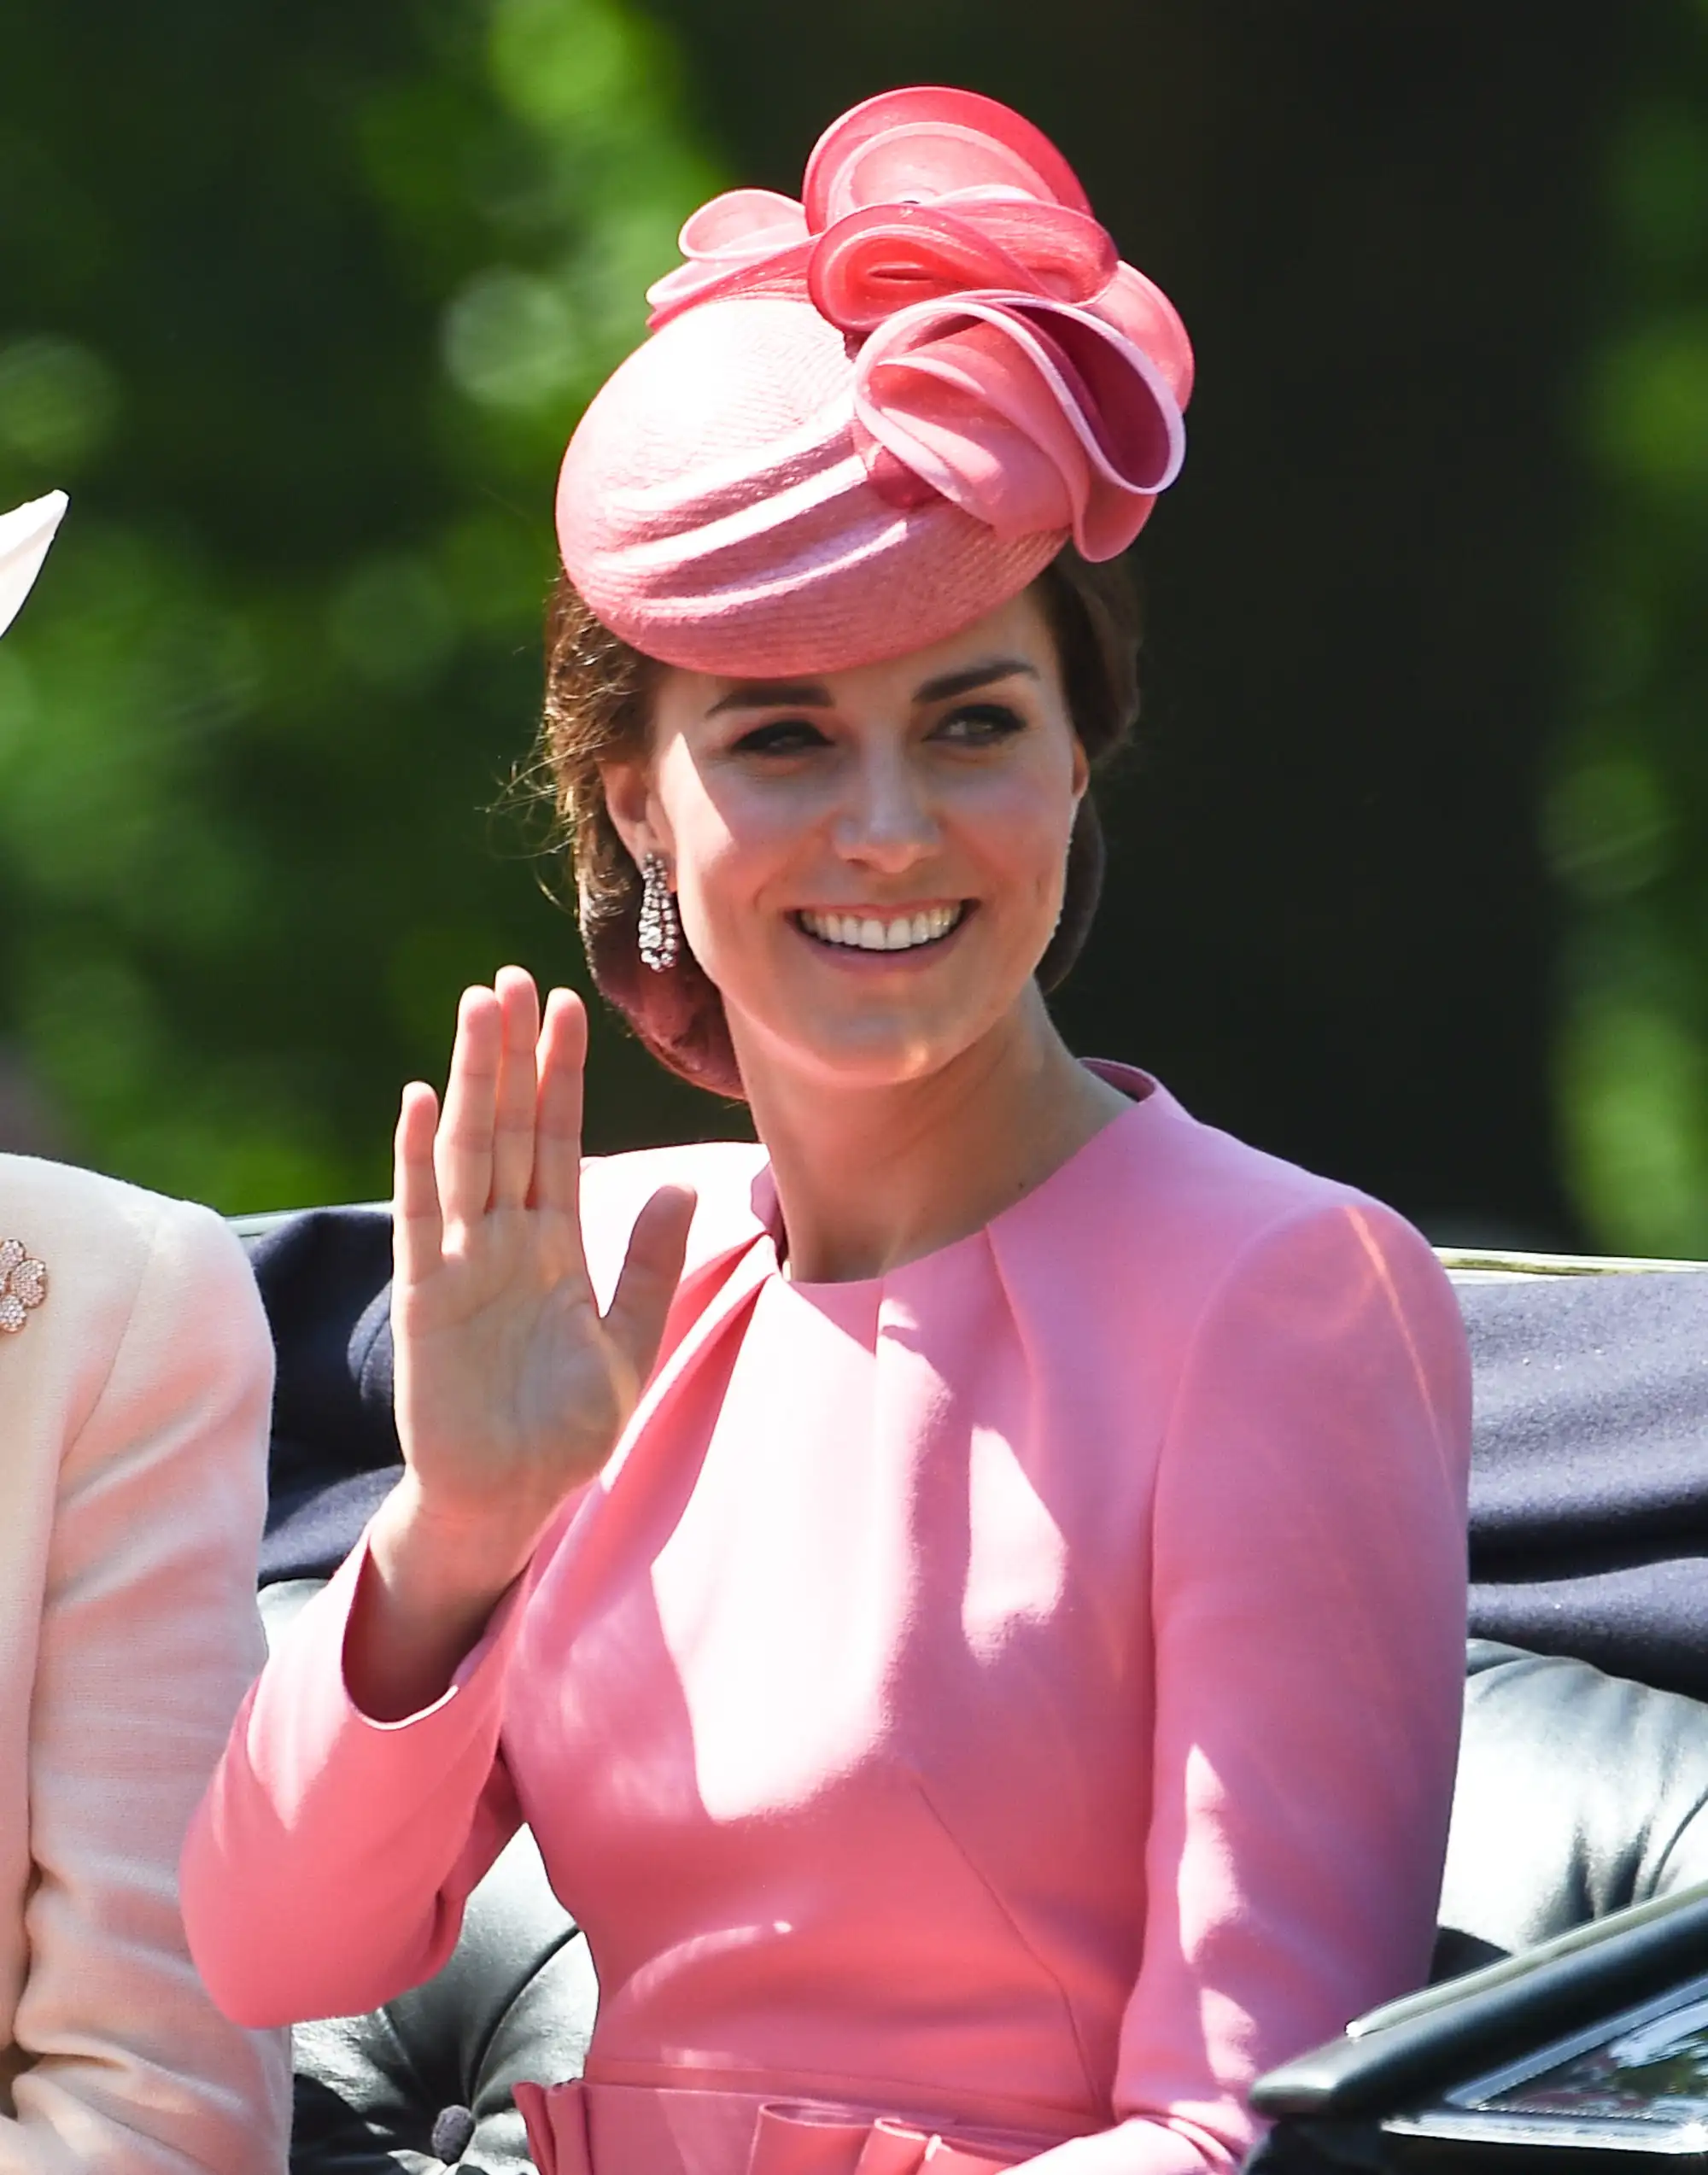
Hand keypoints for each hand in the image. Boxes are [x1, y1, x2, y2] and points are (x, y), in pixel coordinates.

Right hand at [349, 969, 692, 1718]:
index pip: (559, 1139)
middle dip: (513, 1054)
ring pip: (471, 1152)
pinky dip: (420, 1160)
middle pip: (511, 1127)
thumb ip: (651, 1265)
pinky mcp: (427, 1297)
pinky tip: (420, 1102)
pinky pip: (425, 1216)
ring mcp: (463, 1262)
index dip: (562, 1074)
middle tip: (513, 978)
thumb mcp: (631, 1342)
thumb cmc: (568, 1429)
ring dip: (473, 1081)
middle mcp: (506, 1239)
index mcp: (556, 1243)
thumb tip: (690, 1187)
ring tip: (478, 1010)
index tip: (568, 1005)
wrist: (511, 1500)